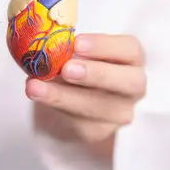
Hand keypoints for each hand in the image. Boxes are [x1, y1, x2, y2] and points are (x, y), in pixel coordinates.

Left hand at [27, 34, 146, 146]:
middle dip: (97, 74)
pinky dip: (55, 106)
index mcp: (131, 59)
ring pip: (99, 107)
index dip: (105, 46)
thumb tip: (41, 39)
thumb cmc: (77, 63)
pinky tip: (37, 95)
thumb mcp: (74, 50)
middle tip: (67, 68)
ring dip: (64, 96)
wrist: (68, 97)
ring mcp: (120, 111)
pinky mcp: (100, 130)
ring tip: (35, 85)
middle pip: (129, 82)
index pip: (130, 50)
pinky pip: (80, 122)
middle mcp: (133, 86)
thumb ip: (65, 45)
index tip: (77, 42)